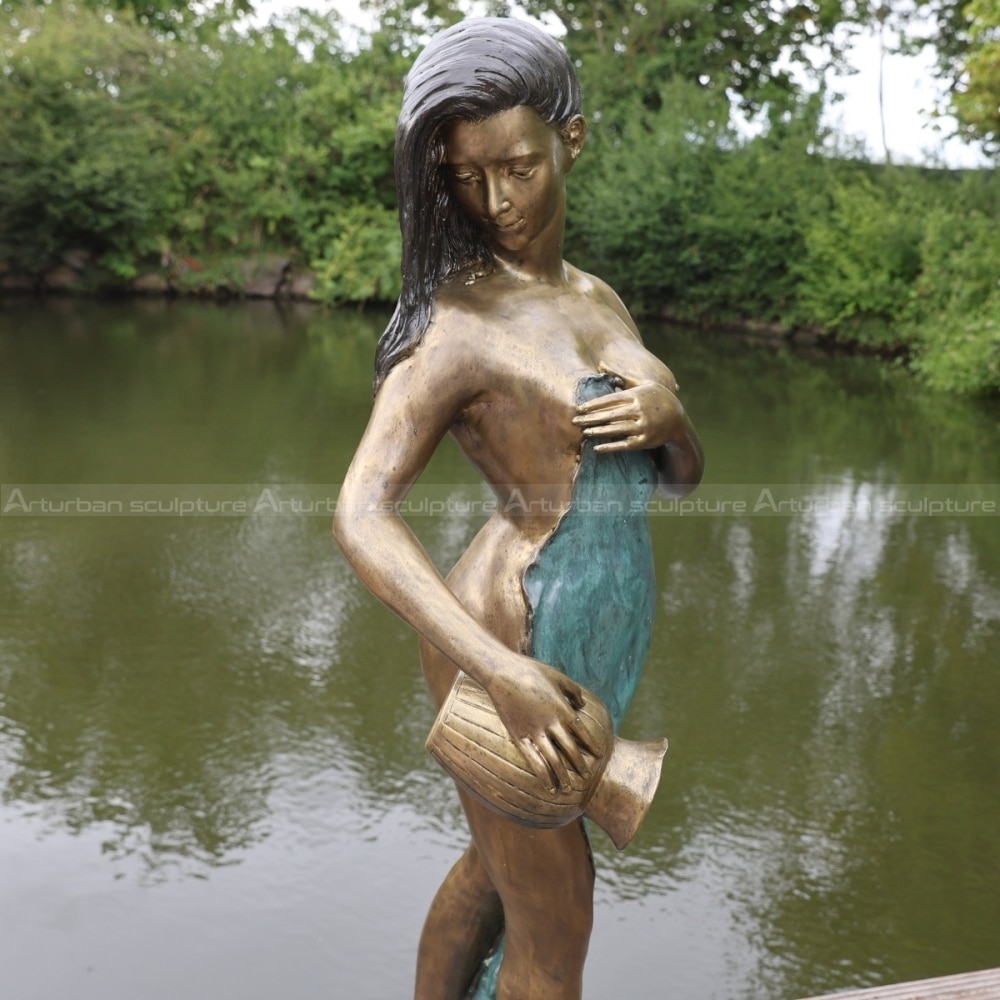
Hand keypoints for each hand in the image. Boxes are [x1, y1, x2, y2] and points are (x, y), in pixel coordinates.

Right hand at [486, 657, 599, 792]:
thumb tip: (583, 704)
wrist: (502, 673)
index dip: (591, 745)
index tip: (599, 756)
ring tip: (568, 790)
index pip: (581, 733)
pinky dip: (542, 775)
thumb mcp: (558, 676)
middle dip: (580, 765)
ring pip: (553, 760)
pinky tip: (548, 786)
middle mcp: (551, 724)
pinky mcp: (518, 736)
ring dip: (562, 777)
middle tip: (587, 777)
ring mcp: (534, 732)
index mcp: (562, 709)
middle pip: (570, 750)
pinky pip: (533, 760)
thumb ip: (573, 691)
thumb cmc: (531, 671)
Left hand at [572, 371, 681, 452]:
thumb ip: (619, 375)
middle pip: (610, 415)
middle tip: (574, 421)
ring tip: (584, 432)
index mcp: (636, 395)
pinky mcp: (644, 441)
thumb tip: (600, 364)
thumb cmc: (656, 398)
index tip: (579, 409)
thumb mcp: (641, 383)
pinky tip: (597, 448)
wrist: (678, 419)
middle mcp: (639, 410)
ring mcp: (642, 426)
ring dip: (598, 432)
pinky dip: (610, 447)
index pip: (610, 400)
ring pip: (615, 430)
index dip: (593, 405)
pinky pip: (624, 444)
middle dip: (591, 418)